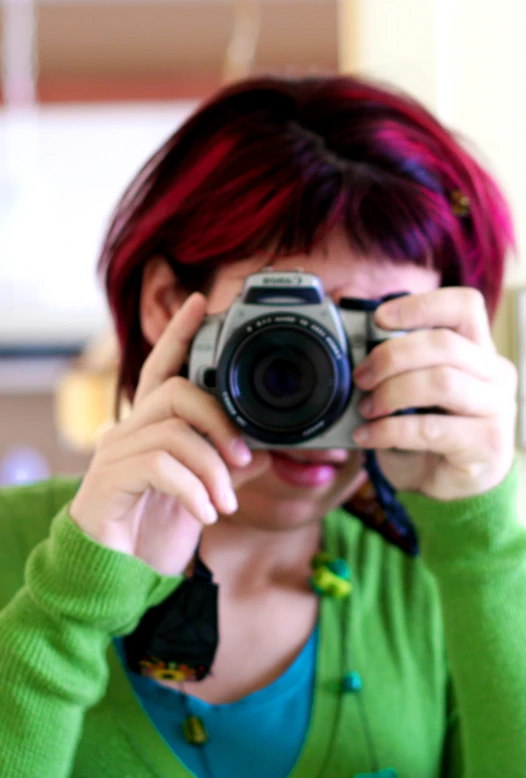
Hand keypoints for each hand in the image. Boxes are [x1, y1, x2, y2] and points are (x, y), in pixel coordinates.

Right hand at [69, 293, 269, 574]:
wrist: (118, 575)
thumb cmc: (157, 529)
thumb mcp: (203, 493)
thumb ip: (228, 468)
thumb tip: (264, 451)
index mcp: (150, 426)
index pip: (161, 368)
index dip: (179, 334)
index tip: (200, 302)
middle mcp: (127, 431)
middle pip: (174, 392)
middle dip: (219, 420)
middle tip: (243, 458)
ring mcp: (114, 454)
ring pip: (173, 431)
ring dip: (212, 468)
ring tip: (226, 502)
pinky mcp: (108, 481)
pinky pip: (159, 466)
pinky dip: (193, 490)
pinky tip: (205, 514)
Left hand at [351, 288, 517, 500]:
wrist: (453, 485)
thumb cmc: (431, 428)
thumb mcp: (415, 387)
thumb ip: (398, 358)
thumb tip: (352, 324)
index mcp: (478, 349)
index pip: (464, 306)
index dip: (421, 305)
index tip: (379, 318)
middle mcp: (495, 373)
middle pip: (445, 345)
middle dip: (391, 357)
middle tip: (361, 377)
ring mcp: (496, 409)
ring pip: (441, 383)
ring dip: (391, 393)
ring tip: (366, 408)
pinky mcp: (485, 444)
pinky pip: (430, 429)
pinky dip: (388, 430)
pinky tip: (367, 435)